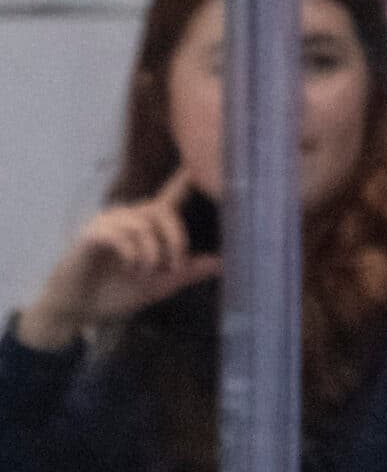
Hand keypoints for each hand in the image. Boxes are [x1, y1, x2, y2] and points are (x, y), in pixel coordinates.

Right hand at [17, 170, 220, 351]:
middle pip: (163, 211)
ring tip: (144, 274)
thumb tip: (220, 262)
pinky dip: (131, 254)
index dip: (184, 179)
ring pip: (143, 225)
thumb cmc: (117, 293)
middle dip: (176, 241)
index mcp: (148, 224)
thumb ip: (186, 272)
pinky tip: (129, 268)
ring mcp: (108, 223)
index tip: (199, 161)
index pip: (171, 196)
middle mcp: (129, 216)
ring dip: (152, 253)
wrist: (79, 309)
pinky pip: (120, 234)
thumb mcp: (159, 285)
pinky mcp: (90, 234)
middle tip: (175, 267)